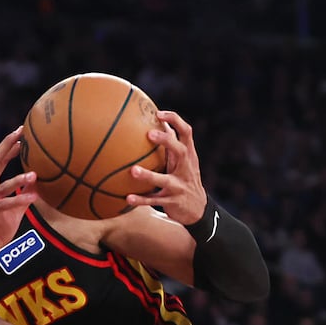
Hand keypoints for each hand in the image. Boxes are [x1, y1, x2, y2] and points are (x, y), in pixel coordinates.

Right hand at [0, 126, 37, 259]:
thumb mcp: (14, 208)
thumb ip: (24, 194)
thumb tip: (38, 182)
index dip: (8, 147)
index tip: (21, 134)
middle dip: (6, 147)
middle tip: (20, 135)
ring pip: (2, 186)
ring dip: (18, 180)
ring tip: (34, 174)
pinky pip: (5, 205)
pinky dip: (20, 200)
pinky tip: (33, 197)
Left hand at [125, 110, 206, 224]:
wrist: (198, 210)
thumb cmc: (185, 178)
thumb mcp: (183, 162)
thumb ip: (172, 145)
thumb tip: (158, 122)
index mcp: (188, 156)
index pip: (187, 133)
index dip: (175, 121)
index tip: (159, 113)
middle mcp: (186, 169)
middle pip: (180, 152)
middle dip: (167, 142)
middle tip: (149, 134)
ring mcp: (180, 186)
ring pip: (165, 180)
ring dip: (149, 175)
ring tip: (133, 171)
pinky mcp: (172, 202)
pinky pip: (155, 201)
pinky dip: (142, 200)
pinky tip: (127, 198)